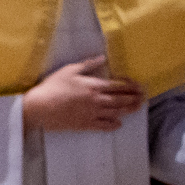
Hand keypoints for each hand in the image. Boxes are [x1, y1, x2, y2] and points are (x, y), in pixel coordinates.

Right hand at [21, 57, 144, 132]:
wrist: (41, 107)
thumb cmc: (52, 86)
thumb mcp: (68, 70)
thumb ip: (87, 64)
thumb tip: (102, 58)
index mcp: (93, 86)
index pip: (118, 85)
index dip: (130, 85)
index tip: (139, 85)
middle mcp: (97, 100)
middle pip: (121, 100)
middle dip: (134, 98)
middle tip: (143, 97)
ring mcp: (93, 113)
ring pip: (116, 112)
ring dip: (129, 110)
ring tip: (137, 108)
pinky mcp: (87, 124)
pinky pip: (105, 125)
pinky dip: (114, 124)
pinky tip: (119, 123)